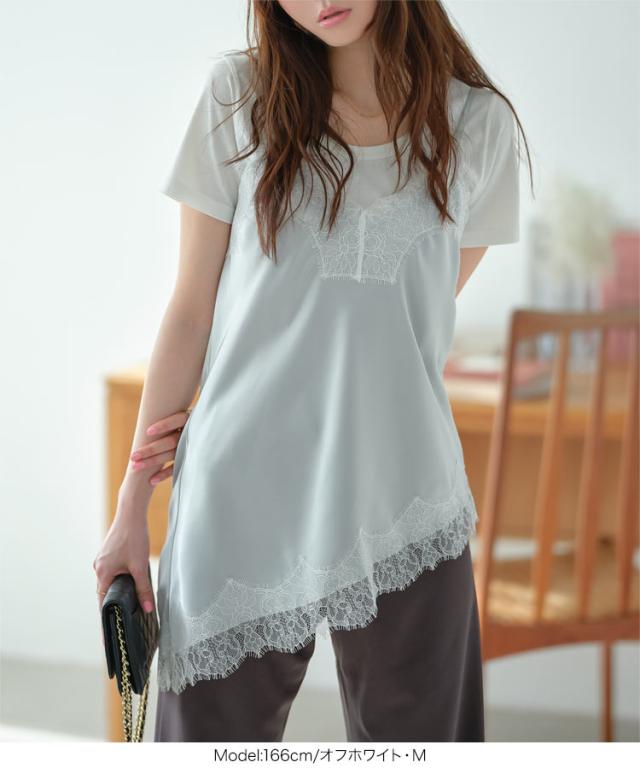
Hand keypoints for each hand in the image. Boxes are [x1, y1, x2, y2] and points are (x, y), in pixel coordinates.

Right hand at [93, 500, 153, 616]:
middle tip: (125, 622)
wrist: (131, 512)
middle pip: (106, 593)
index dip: (107, 619)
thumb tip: (147, 609)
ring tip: (130, 604)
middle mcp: (98, 567)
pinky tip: (131, 581)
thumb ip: (143, 589)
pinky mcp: (108, 554)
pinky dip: (120, 579)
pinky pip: (112, 572)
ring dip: (119, 590)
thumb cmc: (134, 537)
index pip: (103, 603)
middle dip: (115, 605)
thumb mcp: (141, 566)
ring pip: (110, 581)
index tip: (107, 637)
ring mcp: (102, 560)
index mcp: (102, 573)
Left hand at [129, 408, 191, 485]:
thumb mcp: (184, 414)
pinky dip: (165, 474)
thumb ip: (170, 417)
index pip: (178, 420)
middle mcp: (192, 432)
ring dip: (152, 462)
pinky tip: (152, 480)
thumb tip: (146, 423)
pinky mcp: (191, 458)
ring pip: (171, 455)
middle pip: (170, 441)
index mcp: (190, 418)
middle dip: (151, 449)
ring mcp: (192, 446)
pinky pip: (178, 467)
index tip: (148, 432)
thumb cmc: (186, 420)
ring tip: (135, 467)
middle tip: (133, 456)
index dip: (164, 426)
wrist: (209, 433)